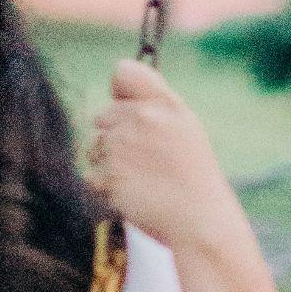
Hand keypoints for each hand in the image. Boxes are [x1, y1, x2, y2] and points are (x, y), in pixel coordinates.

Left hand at [86, 59, 256, 264]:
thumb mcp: (185, 127)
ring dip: (108, 163)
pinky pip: (91, 174)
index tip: (130, 113)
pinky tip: (132, 193)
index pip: (123, 72)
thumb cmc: (192, 175)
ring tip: (141, 179)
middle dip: (114, 137)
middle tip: (143, 161)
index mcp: (164, 103)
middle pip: (102, 116)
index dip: (120, 94)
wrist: (199, 219)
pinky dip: (105, 187)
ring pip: (93, 146)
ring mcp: (121, 146)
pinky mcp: (108, 175)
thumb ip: (154, 102)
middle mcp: (141, 118)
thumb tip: (116, 86)